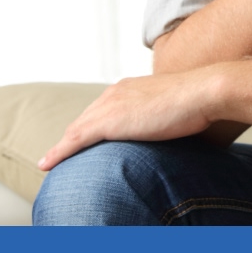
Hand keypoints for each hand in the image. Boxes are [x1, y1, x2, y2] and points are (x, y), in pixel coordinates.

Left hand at [38, 68, 221, 170]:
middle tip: (59, 155)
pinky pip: (75, 140)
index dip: (88, 126)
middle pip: (84, 119)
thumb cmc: (200, 101)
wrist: (204, 92)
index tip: (82, 140)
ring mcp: (110, 106)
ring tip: (50, 163)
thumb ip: (165, 116)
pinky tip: (47, 164)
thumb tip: (172, 130)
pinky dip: (59, 152)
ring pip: (75, 130)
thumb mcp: (177, 107)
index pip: (101, 109)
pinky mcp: (109, 122)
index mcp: (129, 88)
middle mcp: (115, 93)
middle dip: (71, 137)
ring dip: (61, 147)